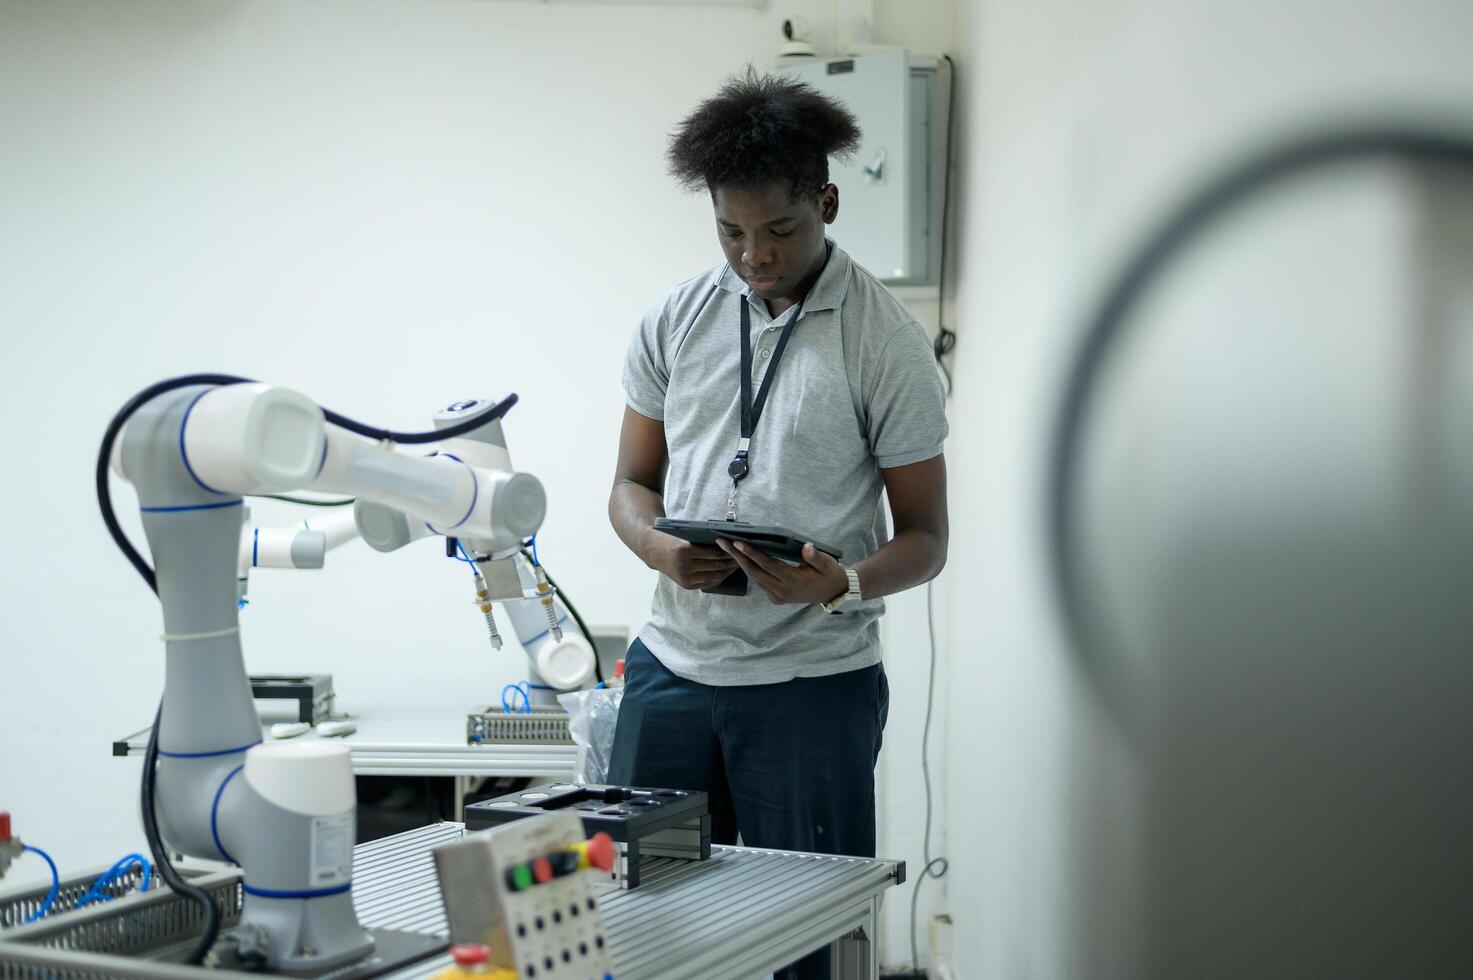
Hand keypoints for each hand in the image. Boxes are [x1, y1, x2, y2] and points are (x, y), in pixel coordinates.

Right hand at [643, 529, 737, 590]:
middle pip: (716, 566)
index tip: (739, 548)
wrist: (652, 551)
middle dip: (732, 562)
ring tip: (736, 565)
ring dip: (727, 572)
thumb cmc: (672, 539)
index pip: (715, 553)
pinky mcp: (686, 585)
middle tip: (742, 557)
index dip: (729, 552)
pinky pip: (707, 583)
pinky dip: (718, 578)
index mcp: (685, 551)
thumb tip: (727, 544)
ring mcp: (685, 578)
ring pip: (714, 577)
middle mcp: (685, 566)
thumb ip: (703, 542)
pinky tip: (725, 573)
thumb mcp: (686, 537)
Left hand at [717, 539, 847, 604]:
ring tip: (726, 546)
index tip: (737, 543)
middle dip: (736, 556)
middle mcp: (782, 591)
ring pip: (754, 577)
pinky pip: (758, 582)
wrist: (832, 593)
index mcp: (794, 581)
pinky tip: (740, 557)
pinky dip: (749, 569)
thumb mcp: (827, 563)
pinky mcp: (775, 598)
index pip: (769, 565)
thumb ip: (815, 556)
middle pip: (754, 572)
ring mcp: (777, 596)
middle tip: (721, 541)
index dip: (752, 553)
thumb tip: (806, 546)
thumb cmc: (828, 574)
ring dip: (739, 562)